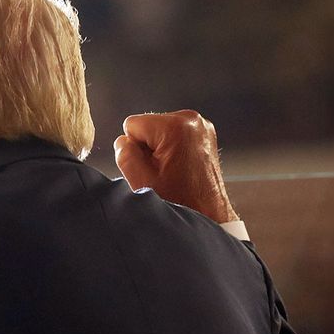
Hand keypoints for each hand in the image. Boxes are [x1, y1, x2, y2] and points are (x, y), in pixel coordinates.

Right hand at [113, 109, 238, 224]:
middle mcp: (191, 119)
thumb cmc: (181, 201)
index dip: (135, 148)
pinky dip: (172, 149)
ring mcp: (201, 125)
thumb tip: (123, 141)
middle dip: (148, 148)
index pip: (132, 125)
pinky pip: (173, 135)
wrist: (210, 214)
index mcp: (175, 126)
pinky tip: (180, 167)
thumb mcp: (141, 179)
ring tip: (173, 171)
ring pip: (158, 130)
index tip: (153, 166)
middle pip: (147, 125)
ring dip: (160, 150)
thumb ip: (123, 153)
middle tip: (163, 171)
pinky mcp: (204, 133)